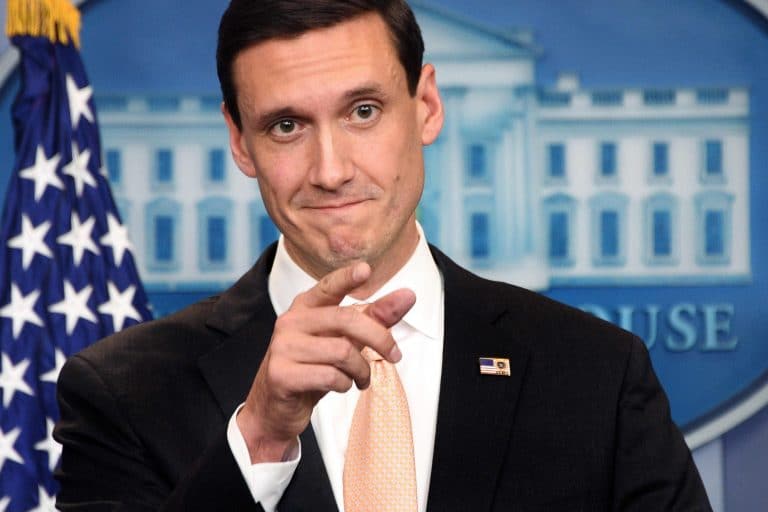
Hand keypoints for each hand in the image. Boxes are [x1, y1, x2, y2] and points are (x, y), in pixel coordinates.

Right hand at [236, 261, 415, 462]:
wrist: (276, 407)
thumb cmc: (313, 367)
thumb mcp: (344, 339)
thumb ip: (375, 317)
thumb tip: (408, 295)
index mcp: (305, 307)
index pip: (328, 286)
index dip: (346, 278)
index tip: (366, 269)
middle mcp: (291, 321)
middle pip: (346, 320)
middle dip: (379, 338)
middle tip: (395, 355)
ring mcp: (283, 347)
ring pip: (342, 352)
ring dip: (362, 370)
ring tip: (361, 378)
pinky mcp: (281, 374)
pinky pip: (330, 376)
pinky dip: (345, 384)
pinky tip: (341, 386)